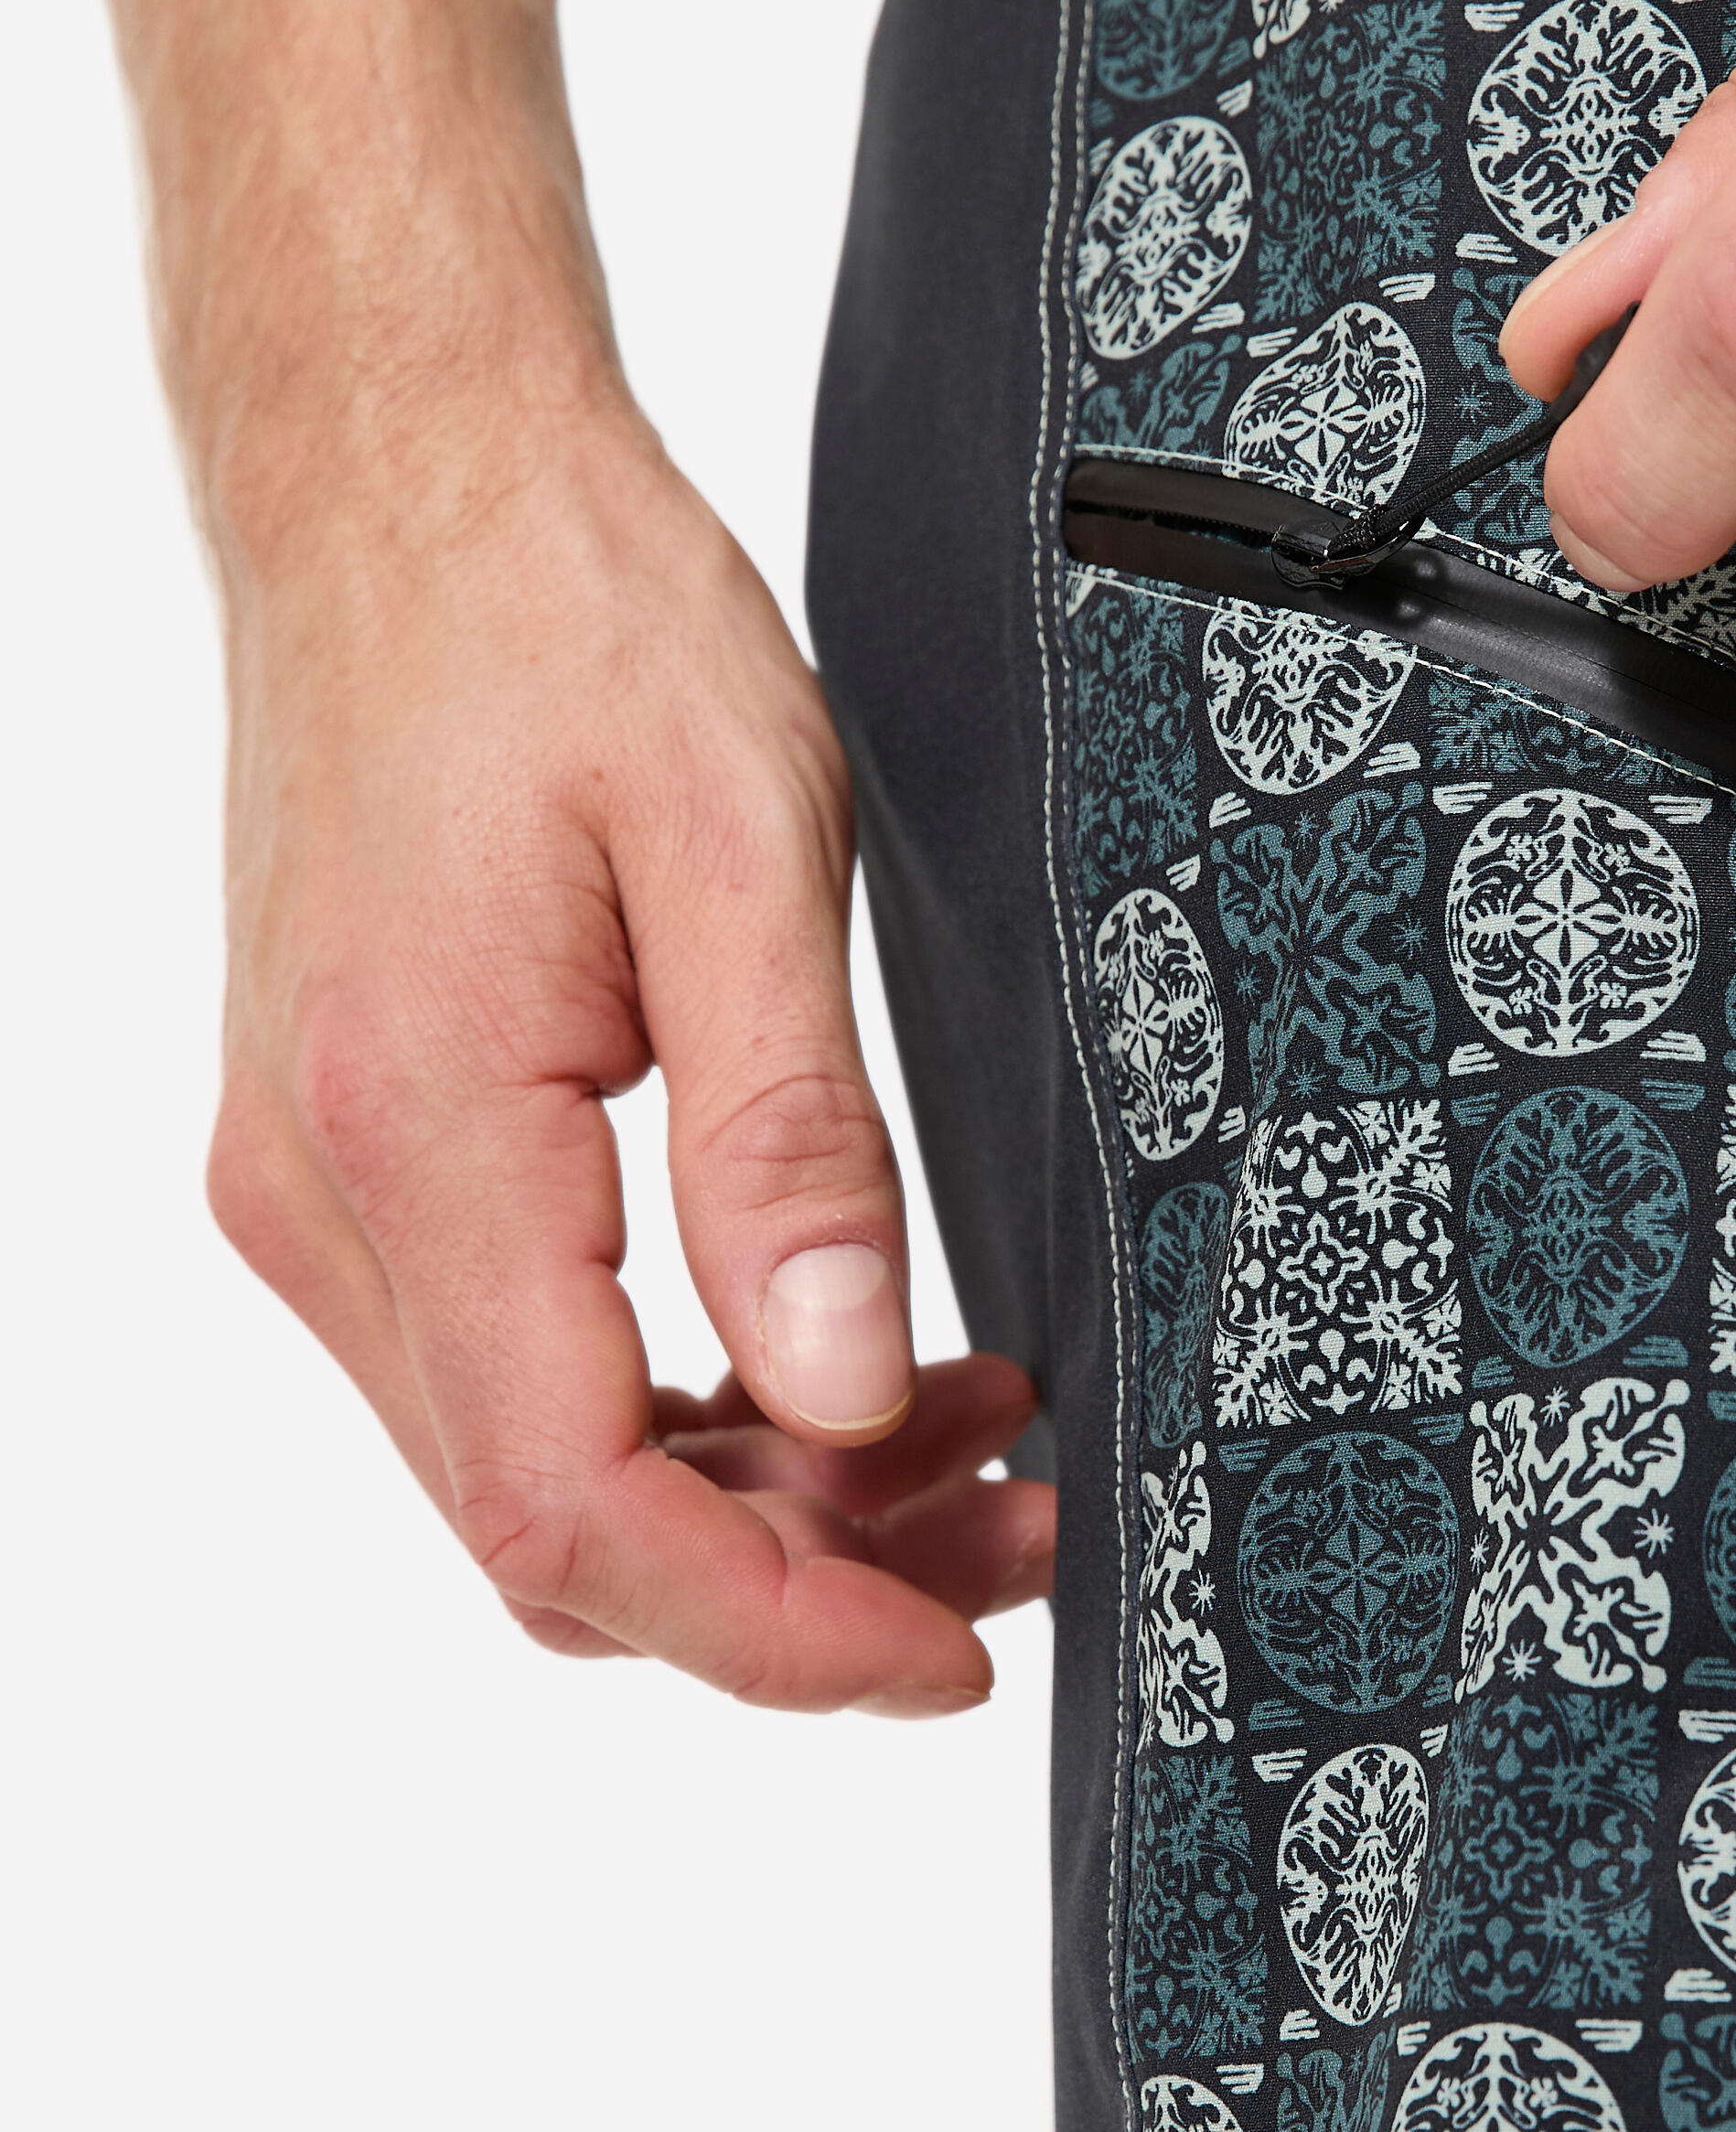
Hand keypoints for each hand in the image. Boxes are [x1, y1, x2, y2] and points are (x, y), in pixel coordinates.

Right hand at [205, 399, 1053, 1707]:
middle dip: (801, 1580)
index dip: (775, 1629)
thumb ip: (790, 1148)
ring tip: (971, 1444)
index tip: (950, 1655)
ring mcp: (321, 1184)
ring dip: (757, 1503)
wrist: (405, 476)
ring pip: (538, 1467)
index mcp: (415, 1131)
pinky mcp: (360, 1154)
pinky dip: (685, 1409)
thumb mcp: (748, 853)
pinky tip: (837, 1362)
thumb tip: (844, 1393)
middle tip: (1016, 1529)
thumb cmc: (571, 615)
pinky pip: (519, 1366)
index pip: (575, 1509)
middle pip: (555, 1529)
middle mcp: (324, 1195)